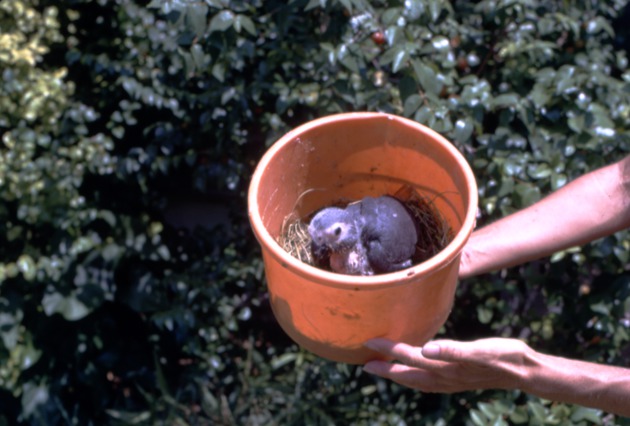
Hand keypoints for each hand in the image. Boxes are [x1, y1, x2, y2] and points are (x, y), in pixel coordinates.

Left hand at [363, 338, 531, 392]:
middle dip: (384, 369)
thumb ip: (453, 350)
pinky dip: (413, 378)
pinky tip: (413, 373)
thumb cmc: (505, 356)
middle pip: (406, 374)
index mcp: (445, 367)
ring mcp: (450, 382)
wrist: (525, 372)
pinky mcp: (456, 380)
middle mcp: (444, 378)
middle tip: (364, 363)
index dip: (388, 349)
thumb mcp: (481, 350)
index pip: (409, 356)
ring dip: (396, 375)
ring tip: (381, 369)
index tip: (369, 341)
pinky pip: (426, 382)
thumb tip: (425, 350)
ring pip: (415, 380)